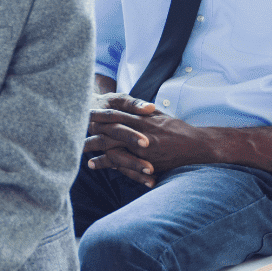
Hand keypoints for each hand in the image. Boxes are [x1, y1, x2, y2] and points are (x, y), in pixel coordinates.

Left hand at [86, 93, 210, 186]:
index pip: (116, 114)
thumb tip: (134, 107)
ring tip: (77, 148)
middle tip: (72, 129)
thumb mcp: (161, 116)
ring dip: (94, 147)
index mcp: (143, 119)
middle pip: (109, 129)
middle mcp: (140, 132)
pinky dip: (107, 163)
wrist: (198, 146)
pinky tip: (93, 164)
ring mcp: (142, 148)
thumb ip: (145, 113)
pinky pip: (122, 162)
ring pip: (112, 146)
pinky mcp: (146, 161)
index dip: (99, 113)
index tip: (84, 112)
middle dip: (91, 129)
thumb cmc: (180, 130)